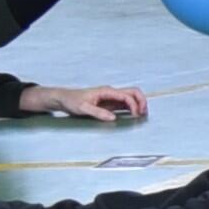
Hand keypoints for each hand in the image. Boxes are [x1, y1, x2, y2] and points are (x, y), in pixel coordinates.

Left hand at [24, 83, 147, 121]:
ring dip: (139, 104)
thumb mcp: (83, 108)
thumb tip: (113, 118)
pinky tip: (133, 116)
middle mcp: (111, 92)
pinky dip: (133, 108)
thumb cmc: (72, 101)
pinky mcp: (110, 103)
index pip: (126, 96)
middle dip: (142, 101)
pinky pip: (125, 104)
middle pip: (133, 92)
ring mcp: (111, 98)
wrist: (64, 99)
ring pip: (131, 97)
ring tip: (141, 115)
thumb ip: (98, 113)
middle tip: (143, 114)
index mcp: (106, 91)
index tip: (134, 115)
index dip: (133, 105)